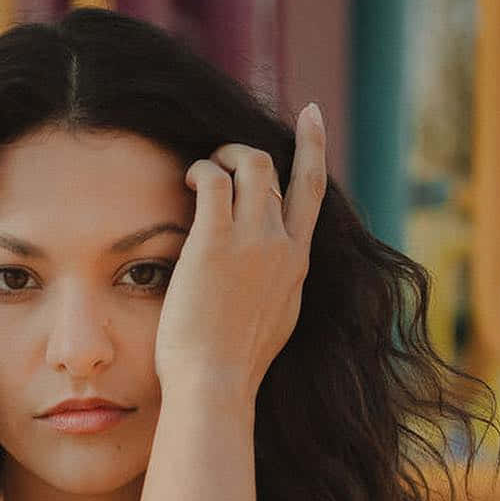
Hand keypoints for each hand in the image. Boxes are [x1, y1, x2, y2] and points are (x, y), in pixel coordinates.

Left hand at [154, 100, 325, 400]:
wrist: (217, 384)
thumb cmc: (231, 367)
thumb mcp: (272, 323)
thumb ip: (275, 289)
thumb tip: (269, 277)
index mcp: (296, 265)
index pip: (312, 192)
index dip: (312, 148)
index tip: (311, 116)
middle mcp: (282, 246)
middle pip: (276, 171)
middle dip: (246, 154)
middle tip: (219, 158)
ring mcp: (253, 241)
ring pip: (250, 165)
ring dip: (223, 155)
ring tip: (199, 171)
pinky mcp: (216, 242)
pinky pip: (214, 179)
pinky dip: (201, 170)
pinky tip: (187, 181)